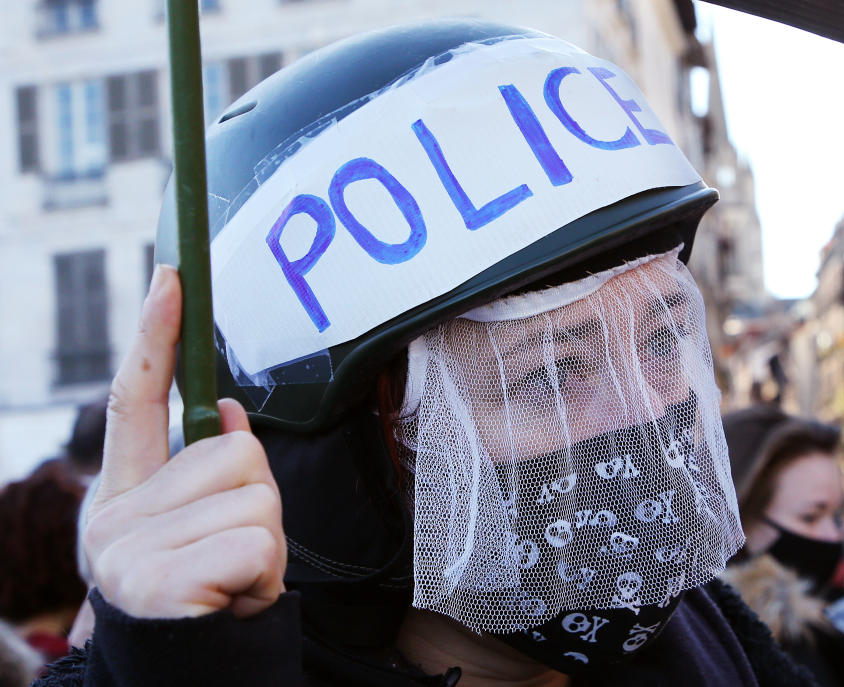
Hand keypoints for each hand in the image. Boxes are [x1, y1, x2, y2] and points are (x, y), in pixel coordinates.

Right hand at [83, 265, 285, 617]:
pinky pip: (254, 545)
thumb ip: (210, 469)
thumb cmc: (203, 590)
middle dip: (260, 502)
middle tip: (237, 553)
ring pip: (255, 499)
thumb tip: (234, 413)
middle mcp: (114, 515)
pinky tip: (234, 600)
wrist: (185, 672)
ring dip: (266, 543)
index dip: (156, 336)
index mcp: (125, 491)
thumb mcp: (200, 524)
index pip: (136, 399)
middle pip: (237, 453)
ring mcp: (129, 552)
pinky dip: (264, 575)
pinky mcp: (158, 585)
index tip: (170, 279)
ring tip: (235, 579)